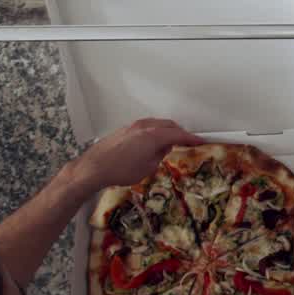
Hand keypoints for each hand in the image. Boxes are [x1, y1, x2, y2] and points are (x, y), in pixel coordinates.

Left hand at [68, 119, 202, 192]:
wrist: (93, 168)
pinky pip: (145, 126)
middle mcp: (144, 127)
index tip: (200, 141)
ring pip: (156, 124)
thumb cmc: (120, 170)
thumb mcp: (148, 167)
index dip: (191, 138)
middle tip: (186, 142)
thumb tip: (162, 149)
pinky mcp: (123, 130)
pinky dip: (153, 131)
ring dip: (165, 131)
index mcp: (153, 135)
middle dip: (179, 132)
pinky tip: (151, 142)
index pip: (178, 134)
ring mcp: (132, 126)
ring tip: (169, 143)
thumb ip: (159, 155)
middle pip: (168, 125)